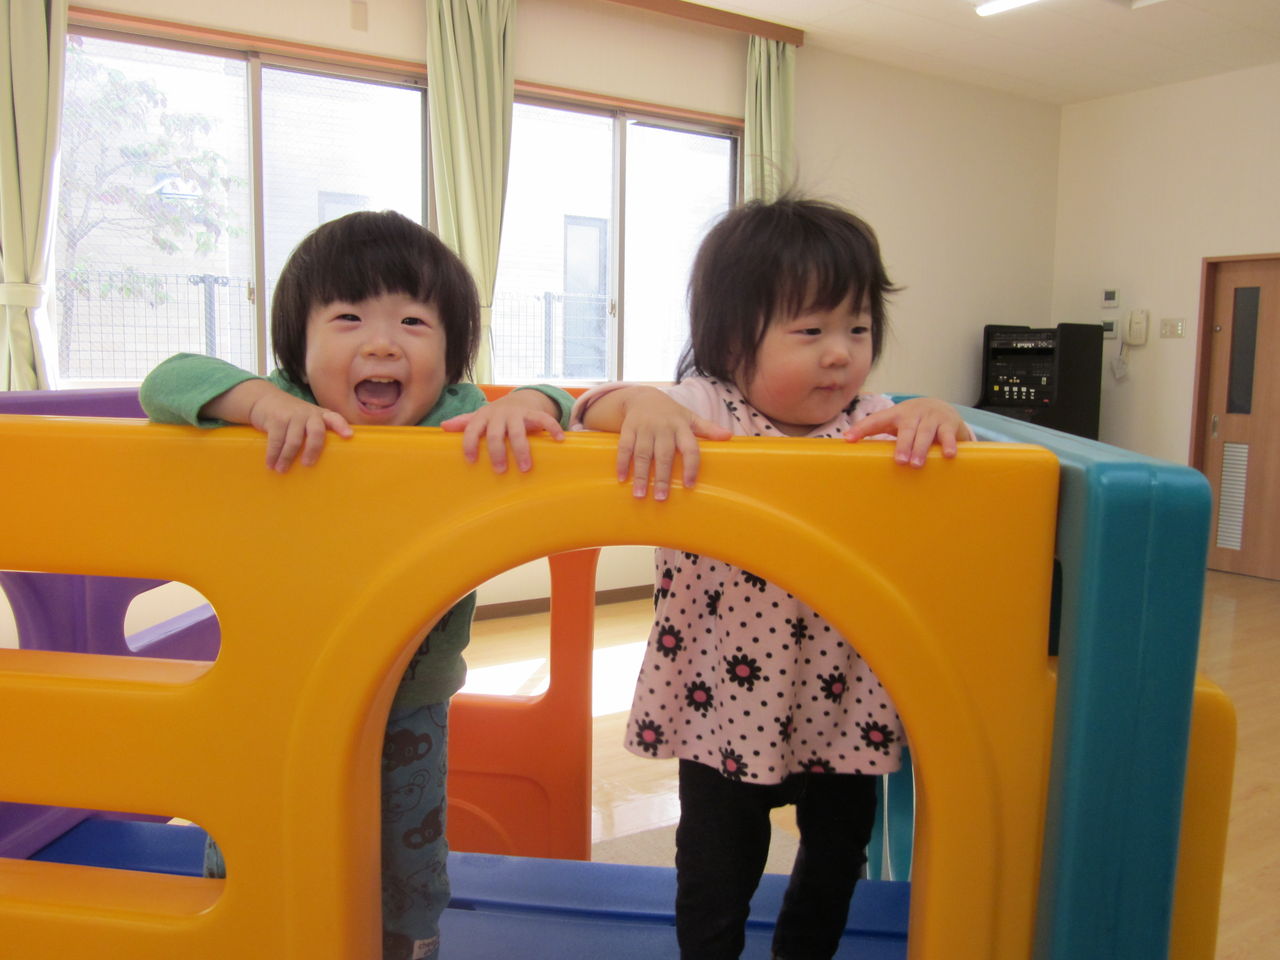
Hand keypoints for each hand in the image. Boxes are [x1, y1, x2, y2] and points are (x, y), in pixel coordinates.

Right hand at [243, 385, 352, 471]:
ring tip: (281, 470)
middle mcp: (309, 414)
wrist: (265, 399)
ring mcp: (293, 415)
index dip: (342, 426)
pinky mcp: (276, 419)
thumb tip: (324, 464)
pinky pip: (276, 440)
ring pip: (294, 441)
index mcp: (321, 416)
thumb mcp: (307, 420)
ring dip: (287, 458)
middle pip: (316, 432)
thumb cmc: (291, 417)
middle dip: (313, 449)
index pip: (335, 418)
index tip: (348, 436)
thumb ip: (316, 433)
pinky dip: (273, 454)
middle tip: (307, 465)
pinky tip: (271, 463)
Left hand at [441, 390, 564, 473]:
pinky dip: (552, 429)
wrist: (518, 400)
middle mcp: (499, 414)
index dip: (470, 444)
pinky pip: (544, 420)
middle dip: (497, 453)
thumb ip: (464, 423)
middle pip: (495, 435)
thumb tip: (442, 426)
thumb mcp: (479, 418)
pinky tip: (559, 440)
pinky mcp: (534, 413)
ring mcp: (517, 414)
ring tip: (525, 468)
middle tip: (500, 471)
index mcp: (483, 417)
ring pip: (518, 432)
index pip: (472, 430)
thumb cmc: (495, 416)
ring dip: (521, 450)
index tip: (472, 461)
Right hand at [590, 386, 730, 499]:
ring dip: (640, 475)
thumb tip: (729, 436)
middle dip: (662, 477)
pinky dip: (622, 463)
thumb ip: (708, 428)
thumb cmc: (671, 413)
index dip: (691, 466)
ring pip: (642, 453)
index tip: (690, 485)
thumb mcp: (690, 418)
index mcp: (681, 427)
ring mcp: (644, 428)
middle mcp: (663, 428)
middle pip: (663, 454)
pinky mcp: (628, 428)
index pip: (690, 448)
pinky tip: (622, 479)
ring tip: (640, 495)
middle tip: (661, 498)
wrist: (643, 396)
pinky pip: (624, 447)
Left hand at [843, 397, 972, 467]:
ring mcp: (932, 417)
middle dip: (903, 444)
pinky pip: (948, 435)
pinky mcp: (949, 423)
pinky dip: (949, 444)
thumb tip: (848, 445)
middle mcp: (913, 413)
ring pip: (925, 433)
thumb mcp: (894, 423)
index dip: (862, 428)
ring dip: (921, 448)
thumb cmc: (911, 421)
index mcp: (895, 414)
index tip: (848, 438)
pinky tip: (948, 455)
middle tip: (899, 461)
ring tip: (916, 464)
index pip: (876, 420)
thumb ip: (875, 431)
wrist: (942, 407)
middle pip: (907, 429)